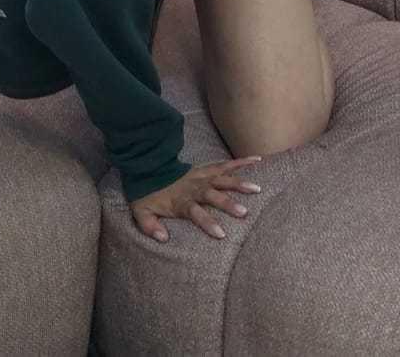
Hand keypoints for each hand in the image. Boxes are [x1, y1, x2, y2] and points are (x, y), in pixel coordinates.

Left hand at [129, 155, 263, 242]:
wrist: (149, 168)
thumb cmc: (149, 194)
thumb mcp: (142, 212)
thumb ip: (150, 226)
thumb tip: (163, 239)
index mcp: (182, 201)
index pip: (196, 213)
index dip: (207, 222)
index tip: (221, 234)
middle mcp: (195, 188)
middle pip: (213, 196)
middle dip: (228, 203)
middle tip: (244, 212)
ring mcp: (202, 177)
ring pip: (223, 179)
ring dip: (240, 184)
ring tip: (257, 188)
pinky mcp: (207, 169)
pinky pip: (226, 164)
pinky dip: (241, 162)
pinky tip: (257, 160)